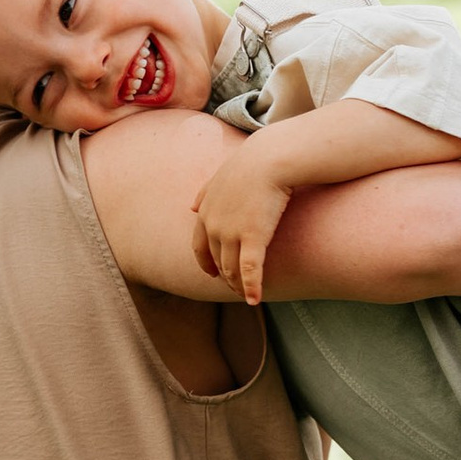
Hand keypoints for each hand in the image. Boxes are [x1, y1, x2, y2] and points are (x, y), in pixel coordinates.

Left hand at [193, 139, 296, 304]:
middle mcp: (214, 225)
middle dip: (225, 277)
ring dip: (239, 285)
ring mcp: (232, 233)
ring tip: (247, 296)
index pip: (199, 246)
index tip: (212, 274)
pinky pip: (251, 270)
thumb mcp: (219, 176)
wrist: (269, 158)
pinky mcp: (253, 238)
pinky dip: (252, 287)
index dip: (205, 263)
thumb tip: (191, 206)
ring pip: (232, 269)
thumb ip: (204, 192)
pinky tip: (255, 300)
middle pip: (217, 260)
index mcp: (205, 211)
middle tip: (235, 288)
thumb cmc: (250, 163)